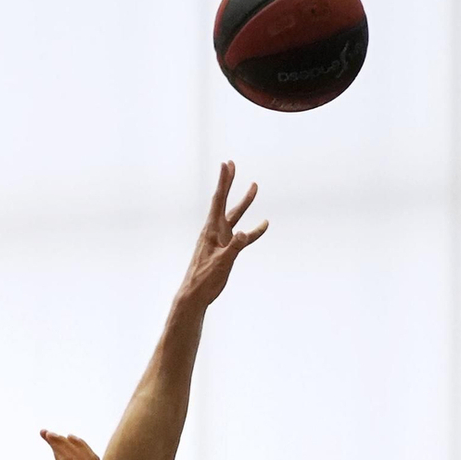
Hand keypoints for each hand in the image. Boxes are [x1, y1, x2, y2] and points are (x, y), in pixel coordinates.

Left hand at [175, 161, 267, 309]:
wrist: (196, 295)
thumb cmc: (204, 279)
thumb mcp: (221, 263)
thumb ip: (233, 248)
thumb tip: (244, 234)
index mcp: (211, 230)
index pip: (218, 200)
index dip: (223, 182)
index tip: (226, 164)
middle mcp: (215, 230)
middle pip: (224, 201)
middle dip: (229, 183)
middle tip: (232, 164)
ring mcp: (221, 239)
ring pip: (235, 216)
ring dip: (244, 202)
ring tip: (254, 187)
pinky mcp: (226, 250)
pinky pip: (242, 237)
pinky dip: (253, 231)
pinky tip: (264, 224)